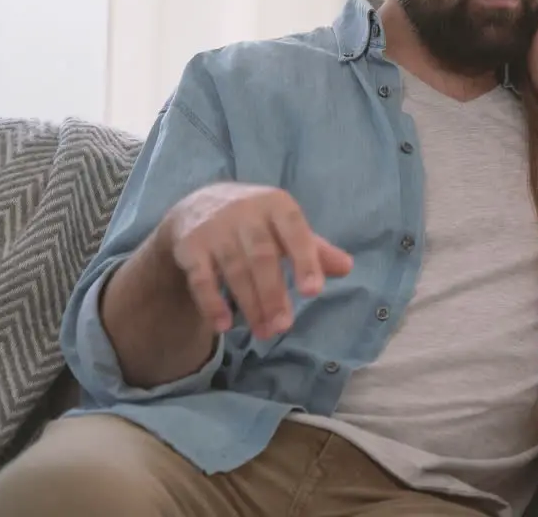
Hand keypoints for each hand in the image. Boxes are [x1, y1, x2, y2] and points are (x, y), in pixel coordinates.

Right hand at [162, 183, 353, 338]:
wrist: (198, 205)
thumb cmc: (257, 222)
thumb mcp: (286, 228)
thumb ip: (315, 249)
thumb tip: (347, 266)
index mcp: (277, 205)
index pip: (295, 232)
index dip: (306, 261)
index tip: (314, 292)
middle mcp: (245, 212)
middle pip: (262, 257)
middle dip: (273, 294)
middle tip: (284, 327)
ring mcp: (215, 228)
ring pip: (234, 270)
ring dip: (249, 305)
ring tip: (264, 333)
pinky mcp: (190, 246)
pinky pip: (201, 278)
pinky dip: (211, 302)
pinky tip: (223, 325)